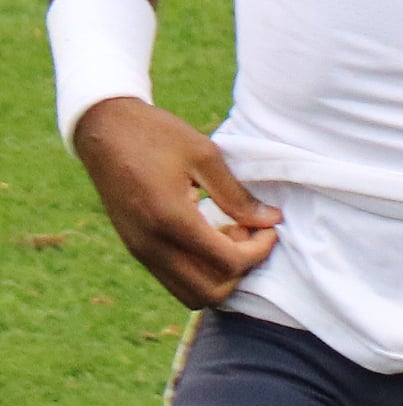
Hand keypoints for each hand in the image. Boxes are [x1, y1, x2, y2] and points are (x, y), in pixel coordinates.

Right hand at [73, 97, 282, 307]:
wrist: (105, 133)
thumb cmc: (157, 135)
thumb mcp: (203, 154)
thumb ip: (236, 193)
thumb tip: (270, 219)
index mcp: (171, 219)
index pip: (226, 263)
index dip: (258, 251)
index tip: (271, 227)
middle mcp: (152, 247)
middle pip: (210, 292)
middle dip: (242, 269)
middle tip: (253, 233)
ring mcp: (141, 253)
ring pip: (190, 294)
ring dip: (220, 275)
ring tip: (233, 233)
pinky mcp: (137, 251)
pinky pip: (175, 280)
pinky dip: (200, 271)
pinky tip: (212, 235)